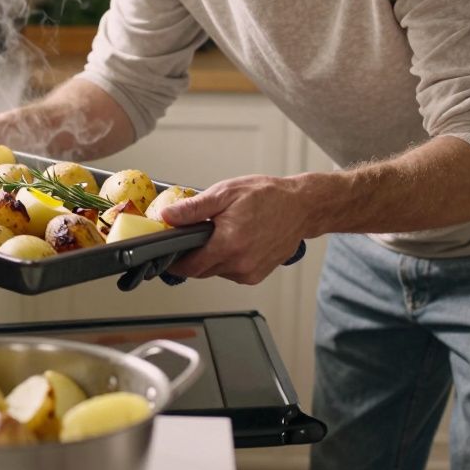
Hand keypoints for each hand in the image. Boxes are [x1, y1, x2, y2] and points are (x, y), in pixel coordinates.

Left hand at [160, 174, 309, 284]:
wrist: (301, 207)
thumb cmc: (267, 197)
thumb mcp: (225, 194)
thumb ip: (193, 209)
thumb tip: (168, 216)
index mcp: (229, 243)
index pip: (190, 266)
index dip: (176, 261)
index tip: (169, 253)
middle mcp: (240, 263)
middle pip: (201, 271)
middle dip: (193, 257)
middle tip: (194, 238)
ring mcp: (250, 272)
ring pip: (216, 272)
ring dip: (211, 258)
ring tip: (221, 234)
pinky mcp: (257, 275)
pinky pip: (232, 272)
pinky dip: (227, 261)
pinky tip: (235, 242)